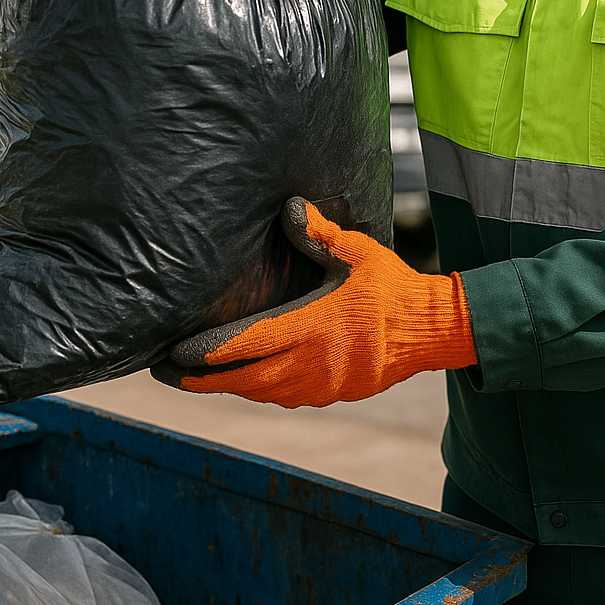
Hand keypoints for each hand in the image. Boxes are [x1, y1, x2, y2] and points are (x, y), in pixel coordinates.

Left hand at [154, 199, 476, 407]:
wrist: (436, 329)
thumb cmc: (395, 287)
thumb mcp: (357, 253)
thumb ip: (320, 234)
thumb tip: (289, 207)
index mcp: (312, 328)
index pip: (246, 345)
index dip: (205, 353)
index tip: (173, 353)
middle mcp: (312, 363)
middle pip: (244, 380)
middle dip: (203, 380)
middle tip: (168, 374)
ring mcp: (324, 384)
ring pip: (264, 394)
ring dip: (231, 387)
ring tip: (200, 379)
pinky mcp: (336, 392)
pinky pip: (288, 397)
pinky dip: (263, 391)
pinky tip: (252, 382)